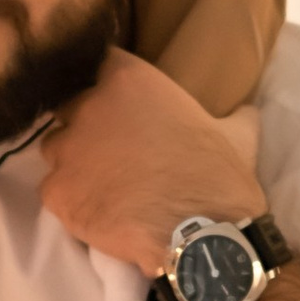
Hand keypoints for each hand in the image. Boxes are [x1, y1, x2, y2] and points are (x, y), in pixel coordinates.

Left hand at [38, 47, 261, 274]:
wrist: (201, 236)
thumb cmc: (219, 178)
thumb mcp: (237, 133)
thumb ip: (232, 113)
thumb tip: (246, 109)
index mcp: (128, 79)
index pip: (100, 64)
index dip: (108, 85)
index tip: (121, 105)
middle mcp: (89, 106)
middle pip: (70, 107)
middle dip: (87, 126)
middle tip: (113, 152)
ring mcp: (67, 149)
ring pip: (56, 149)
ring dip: (74, 162)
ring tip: (103, 186)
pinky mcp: (56, 191)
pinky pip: (53, 190)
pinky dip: (71, 200)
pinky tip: (97, 212)